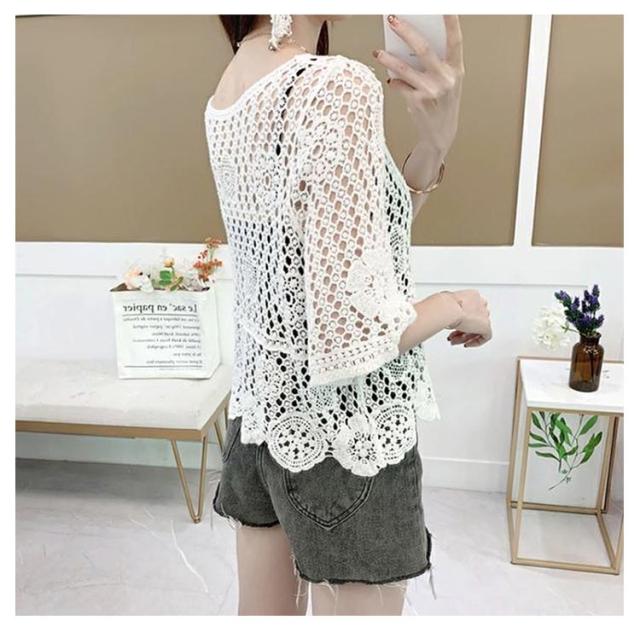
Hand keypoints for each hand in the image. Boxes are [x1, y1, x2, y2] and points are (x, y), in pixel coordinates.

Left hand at [373, 15, 463, 158]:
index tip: (444, 5)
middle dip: (405, 30)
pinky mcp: (416, 101)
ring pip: (403, 67)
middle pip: (423, 48)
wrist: (441, 133)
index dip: (451, 20)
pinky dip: (393, 80)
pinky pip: (398, 84)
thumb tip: (411, 42)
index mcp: (456, 69)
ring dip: (387, 58)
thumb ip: (436, 62)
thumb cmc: (442, 102)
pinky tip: (391, 79)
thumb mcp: (447, 81)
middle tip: (392, 19)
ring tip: (378, 52)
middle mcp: (445, 78)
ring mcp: (430, 90)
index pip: (455, 39)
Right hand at [445, 290, 491, 347]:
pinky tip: (466, 344)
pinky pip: (485, 337)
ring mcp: (484, 315)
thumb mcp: (446, 305)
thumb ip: (450, 309)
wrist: (448, 308)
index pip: (471, 309)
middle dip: (463, 330)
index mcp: (473, 296)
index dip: (462, 320)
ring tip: (454, 341)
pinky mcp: (486, 326)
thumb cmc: (445, 305)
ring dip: (465, 337)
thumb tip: (443, 311)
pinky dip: (475, 342)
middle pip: (475, 320)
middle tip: (453, 336)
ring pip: (478, 329)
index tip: (453, 326)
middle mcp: (480, 304)